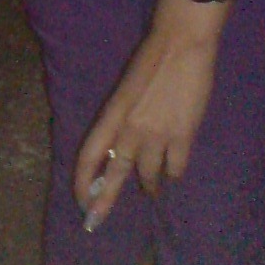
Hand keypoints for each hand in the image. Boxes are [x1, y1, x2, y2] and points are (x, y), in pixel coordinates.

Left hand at [76, 0, 223, 231]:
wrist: (180, 44)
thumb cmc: (151, 59)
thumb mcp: (127, 90)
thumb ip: (123, 118)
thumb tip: (122, 143)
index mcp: (112, 111)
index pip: (89, 152)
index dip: (83, 178)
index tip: (81, 199)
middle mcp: (130, 127)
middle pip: (115, 173)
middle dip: (105, 200)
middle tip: (96, 220)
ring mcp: (157, 135)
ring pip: (148, 176)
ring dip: (150, 184)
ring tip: (151, 188)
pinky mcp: (183, 137)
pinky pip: (175, 169)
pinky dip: (174, 172)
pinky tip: (174, 170)